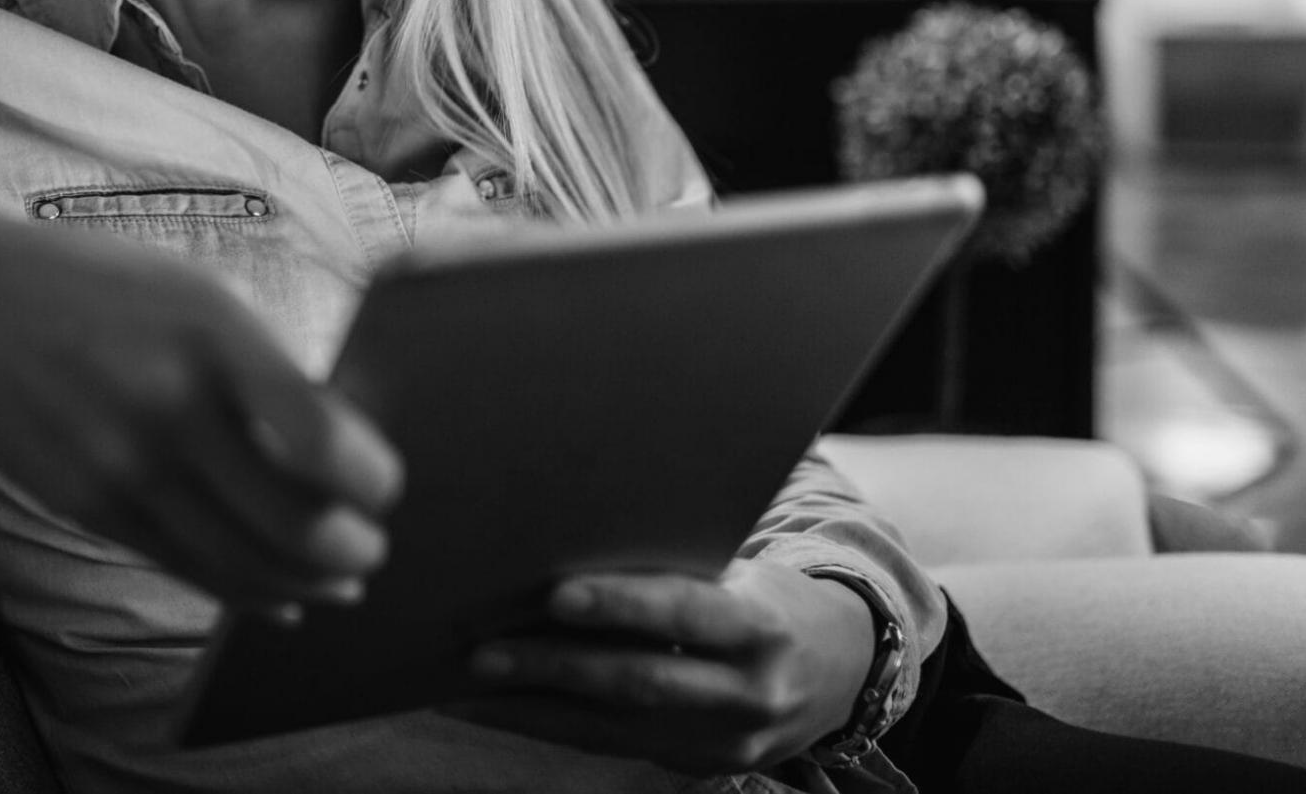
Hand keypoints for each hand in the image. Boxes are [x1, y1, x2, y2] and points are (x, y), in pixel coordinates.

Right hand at [0, 196, 403, 610]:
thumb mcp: (193, 292)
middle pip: (294, 524)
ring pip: (245, 565)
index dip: (370, 479)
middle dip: (352, 548)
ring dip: (308, 581)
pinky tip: (278, 593)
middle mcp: (169, 407)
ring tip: (341, 576)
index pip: (318, 435)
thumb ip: (262, 366)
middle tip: (372, 545)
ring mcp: (123, 467)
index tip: (386, 484)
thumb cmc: (98, 288)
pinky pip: (187, 570)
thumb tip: (341, 446)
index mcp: (211, 333)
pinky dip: (246, 592)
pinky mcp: (89, 507)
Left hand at [443, 558, 875, 775]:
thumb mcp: (742, 571)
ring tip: (464, 688)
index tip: (557, 593)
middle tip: (480, 651)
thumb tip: (570, 539)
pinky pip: (613, 746)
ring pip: (614, 727)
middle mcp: (750, 693)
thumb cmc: (765, 597)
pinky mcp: (700, 766)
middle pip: (640, 682)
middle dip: (553, 667)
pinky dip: (552, 726)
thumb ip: (675, 568)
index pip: (688, 613)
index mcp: (763, 626)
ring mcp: (726, 742)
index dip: (624, 604)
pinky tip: (501, 709)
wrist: (841, 669)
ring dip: (532, 709)